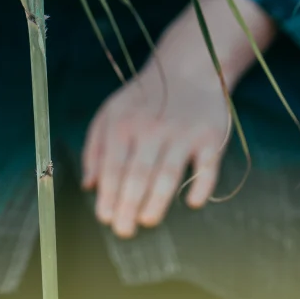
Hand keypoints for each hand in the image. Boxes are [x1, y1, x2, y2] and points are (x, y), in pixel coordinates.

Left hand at [81, 0, 275, 237]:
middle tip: (123, 230)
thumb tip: (89, 186)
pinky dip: (200, 185)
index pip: (113, 166)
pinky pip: (206, 166)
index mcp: (124, 123)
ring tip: (147, 220)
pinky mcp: (210, 136)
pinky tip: (191, 203)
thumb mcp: (110, 114)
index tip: (105, 218)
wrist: (189, 68)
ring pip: (168, 174)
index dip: (108, 195)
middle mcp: (152, 128)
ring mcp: (183, 132)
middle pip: (138, 174)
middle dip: (128, 206)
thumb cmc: (143, 100)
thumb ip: (94, 149)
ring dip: (156, 202)